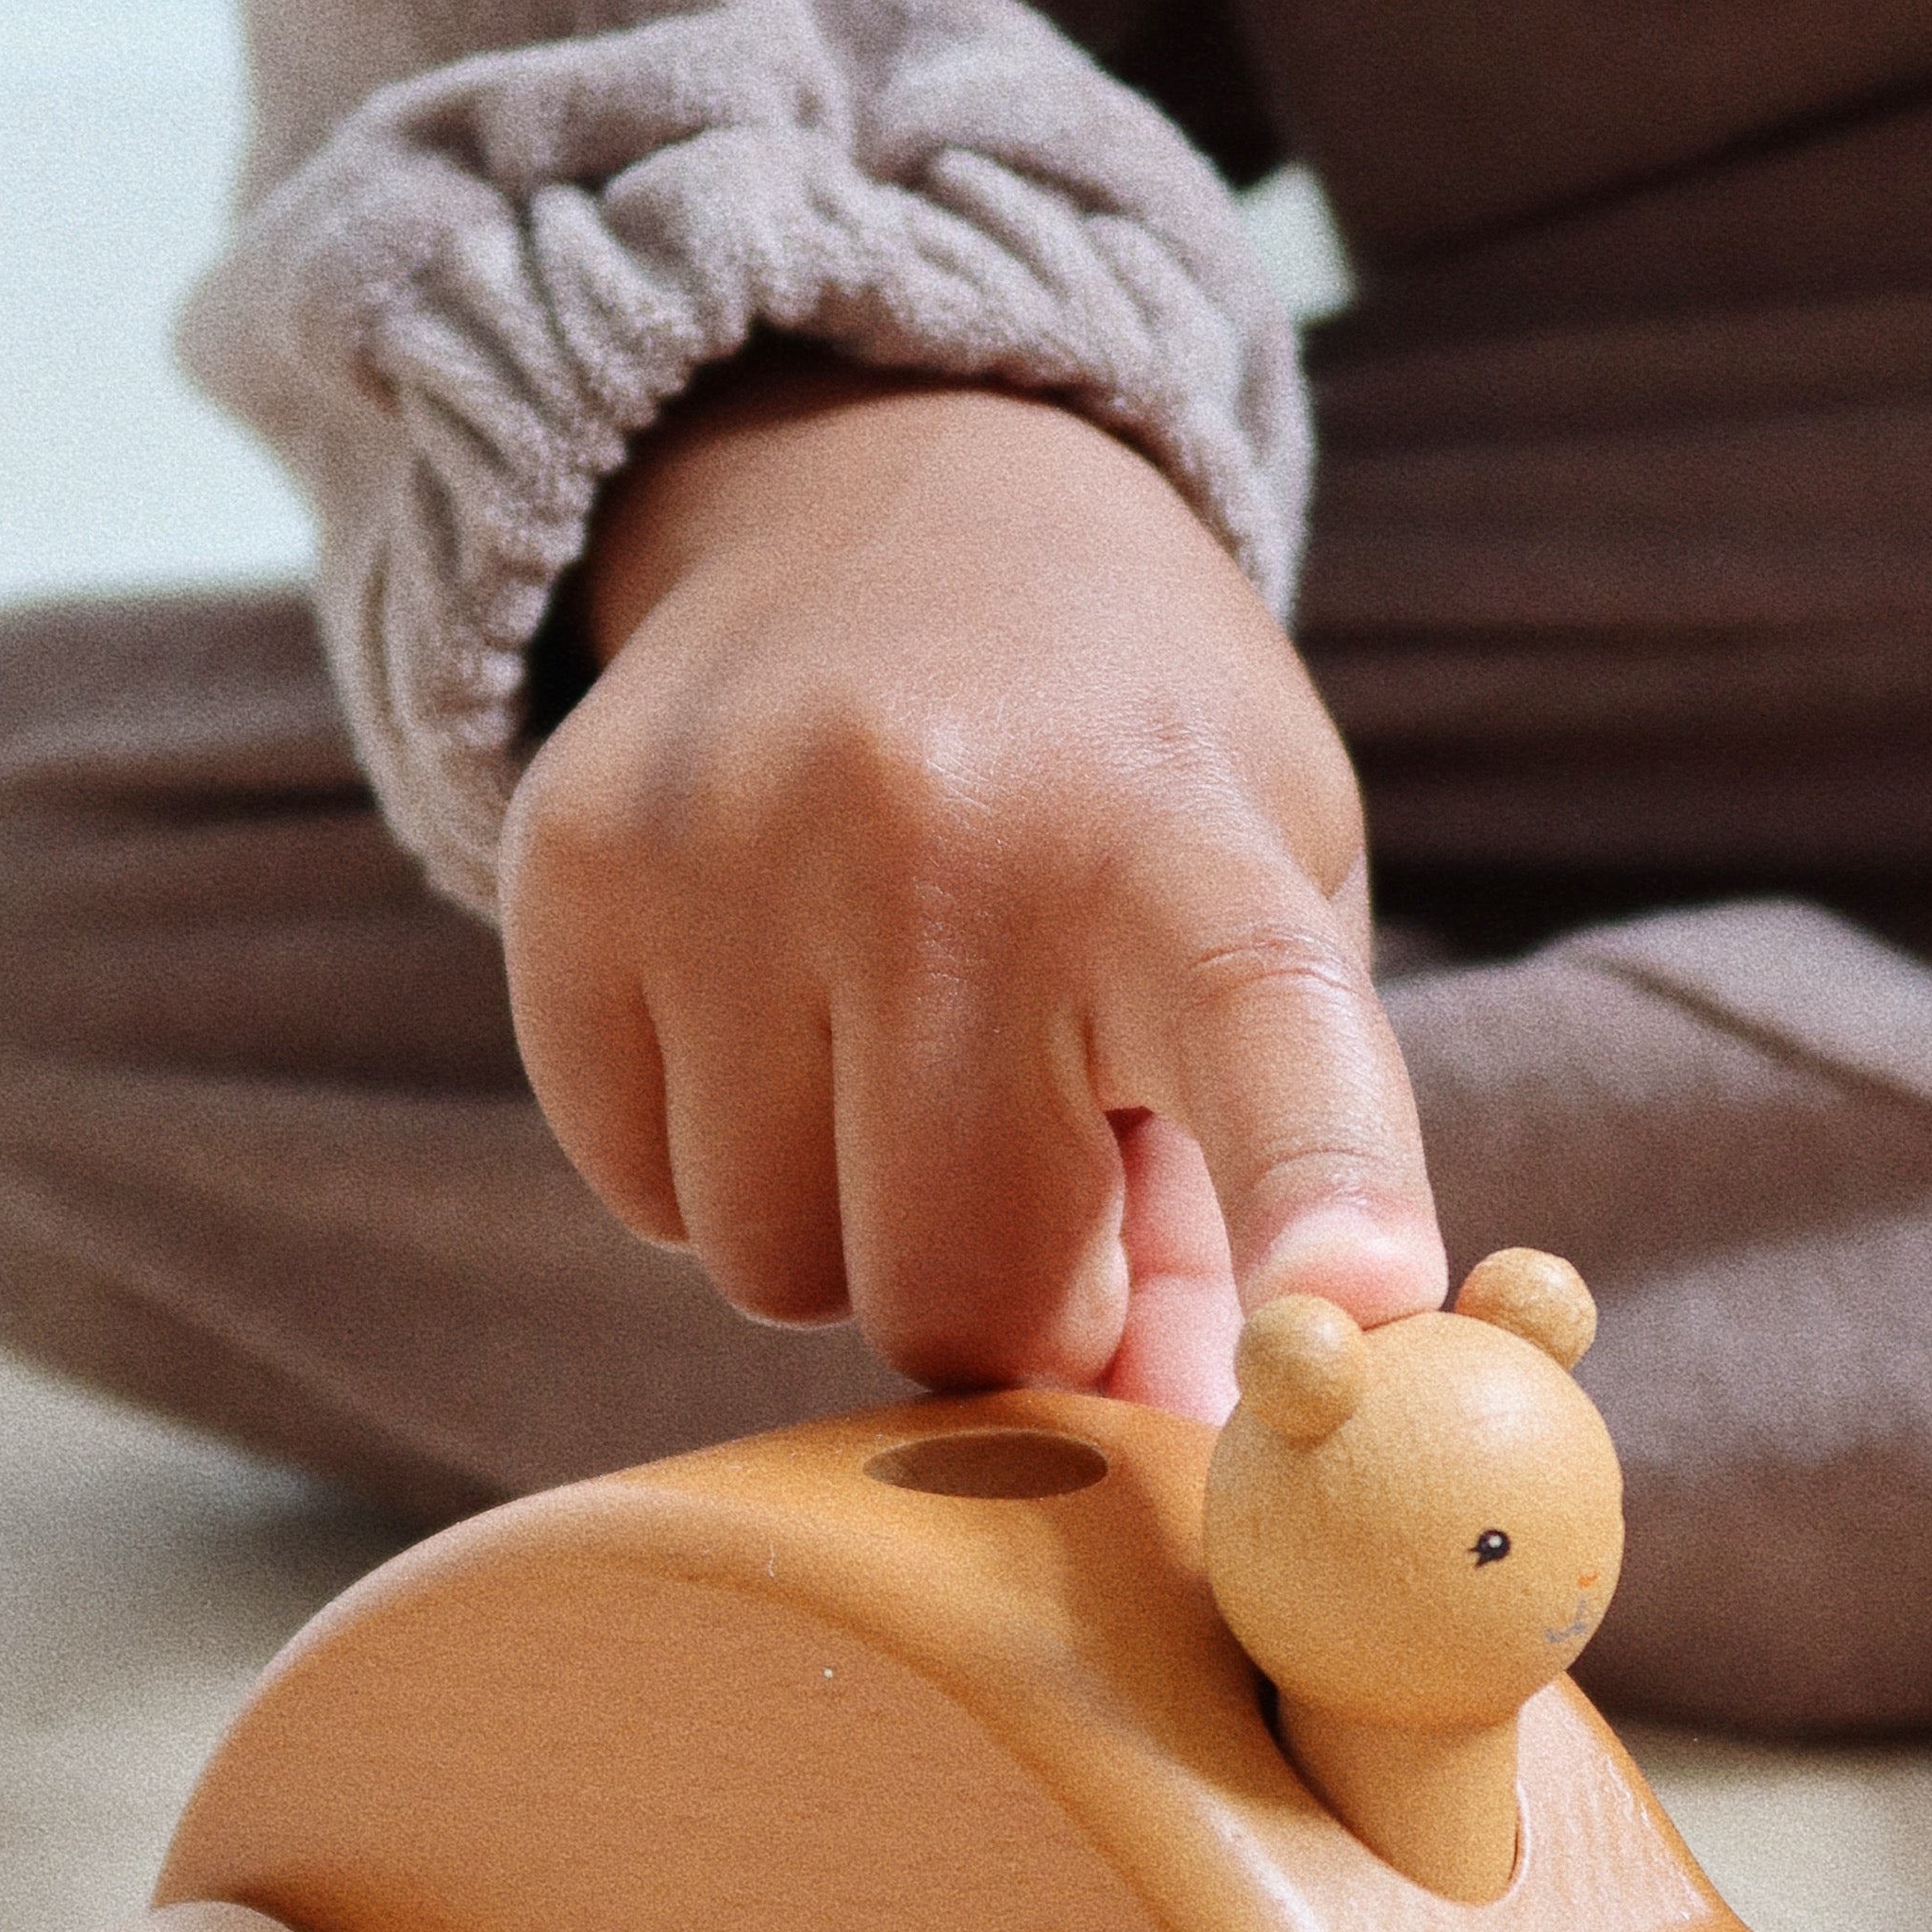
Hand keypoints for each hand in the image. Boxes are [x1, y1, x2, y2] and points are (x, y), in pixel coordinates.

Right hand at [497, 357, 1443, 1416]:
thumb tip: (1196, 1440)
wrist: (894, 492)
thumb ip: (1257, 1201)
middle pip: (953, 1284)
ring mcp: (731, 837)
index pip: (1272, 1041)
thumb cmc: (1129, 779)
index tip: (1360, 1316)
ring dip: (848, 1226)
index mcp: (1182, 843)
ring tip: (902, 1054)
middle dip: (1010, 1290)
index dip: (1321, 1197)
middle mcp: (945, 824)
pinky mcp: (570, 865)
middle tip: (1044, 1157)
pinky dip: (713, 1159)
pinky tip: (778, 1013)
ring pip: (771, 1268)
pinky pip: (640, 1189)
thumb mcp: (1270, 921)